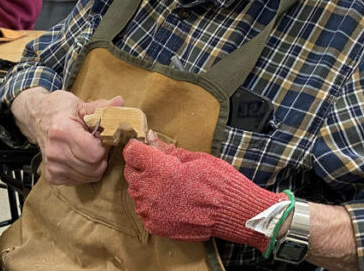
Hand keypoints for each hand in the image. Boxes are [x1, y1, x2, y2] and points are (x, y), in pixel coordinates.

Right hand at [11, 88, 122, 184]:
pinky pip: (80, 181)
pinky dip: (85, 171)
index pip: (95, 153)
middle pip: (95, 167)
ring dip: (94, 164)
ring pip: (90, 176)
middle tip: (95, 141)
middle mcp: (55, 152)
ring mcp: (53, 167)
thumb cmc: (60, 110)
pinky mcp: (52, 176)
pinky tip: (78, 157)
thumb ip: (102, 107)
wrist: (36, 117)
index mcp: (62, 132)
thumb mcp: (80, 105)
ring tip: (86, 147)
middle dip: (101, 155)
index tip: (100, 135)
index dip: (103, 145)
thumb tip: (120, 102)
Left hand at [123, 139, 285, 249]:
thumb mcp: (195, 158)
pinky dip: (153, 205)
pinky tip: (171, 202)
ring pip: (136, 192)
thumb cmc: (218, 182)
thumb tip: (151, 138)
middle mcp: (149, 190)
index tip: (146, 148)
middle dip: (142, 167)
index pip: (131, 152)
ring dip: (147, 186)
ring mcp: (150, 211)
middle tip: (161, 168)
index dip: (138, 148)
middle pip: (131, 172)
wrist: (233, 214)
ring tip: (170, 187)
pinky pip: (144, 210)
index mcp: (158, 169)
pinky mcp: (154, 226)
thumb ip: (168, 150)